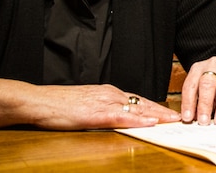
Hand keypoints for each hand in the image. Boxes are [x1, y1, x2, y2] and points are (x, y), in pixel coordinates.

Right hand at [20, 84, 180, 129]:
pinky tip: (149, 123)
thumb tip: (115, 117)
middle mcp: (109, 94)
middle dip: (161, 110)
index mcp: (107, 92)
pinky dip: (138, 120)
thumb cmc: (58, 105)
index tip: (167, 113)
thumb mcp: (85, 105)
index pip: (136, 100)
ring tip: (172, 121)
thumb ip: (102, 109)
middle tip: (178, 117)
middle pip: (141, 103)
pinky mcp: (95, 113)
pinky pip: (121, 116)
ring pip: (136, 108)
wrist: (38, 101)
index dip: (154, 107)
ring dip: (156, 115)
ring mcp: (103, 102)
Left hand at [180, 57, 215, 124]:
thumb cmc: (215, 84)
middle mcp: (214, 64)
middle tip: (204, 120)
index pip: (191, 85)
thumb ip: (196, 103)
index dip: (188, 102)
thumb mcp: (201, 90)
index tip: (188, 118)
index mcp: (198, 68)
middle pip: (208, 82)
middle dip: (205, 103)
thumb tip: (191, 120)